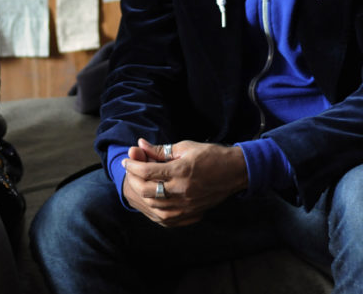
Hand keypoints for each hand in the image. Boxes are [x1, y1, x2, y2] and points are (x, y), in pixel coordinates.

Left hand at [122, 139, 247, 226]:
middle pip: (147, 191)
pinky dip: (155, 209)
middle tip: (130, 172)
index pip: (147, 171)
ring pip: (154, 206)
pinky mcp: (192, 213)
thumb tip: (140, 144)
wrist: (236, 172)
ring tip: (138, 184)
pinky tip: (151, 199)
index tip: (126, 161)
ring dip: (142, 195)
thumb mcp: (185, 147)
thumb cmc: (211, 155)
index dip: (132, 165)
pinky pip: (167, 218)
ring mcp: (187, 204)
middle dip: (133, 181)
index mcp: (181, 171)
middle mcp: (183, 190)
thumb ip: (160, 150)